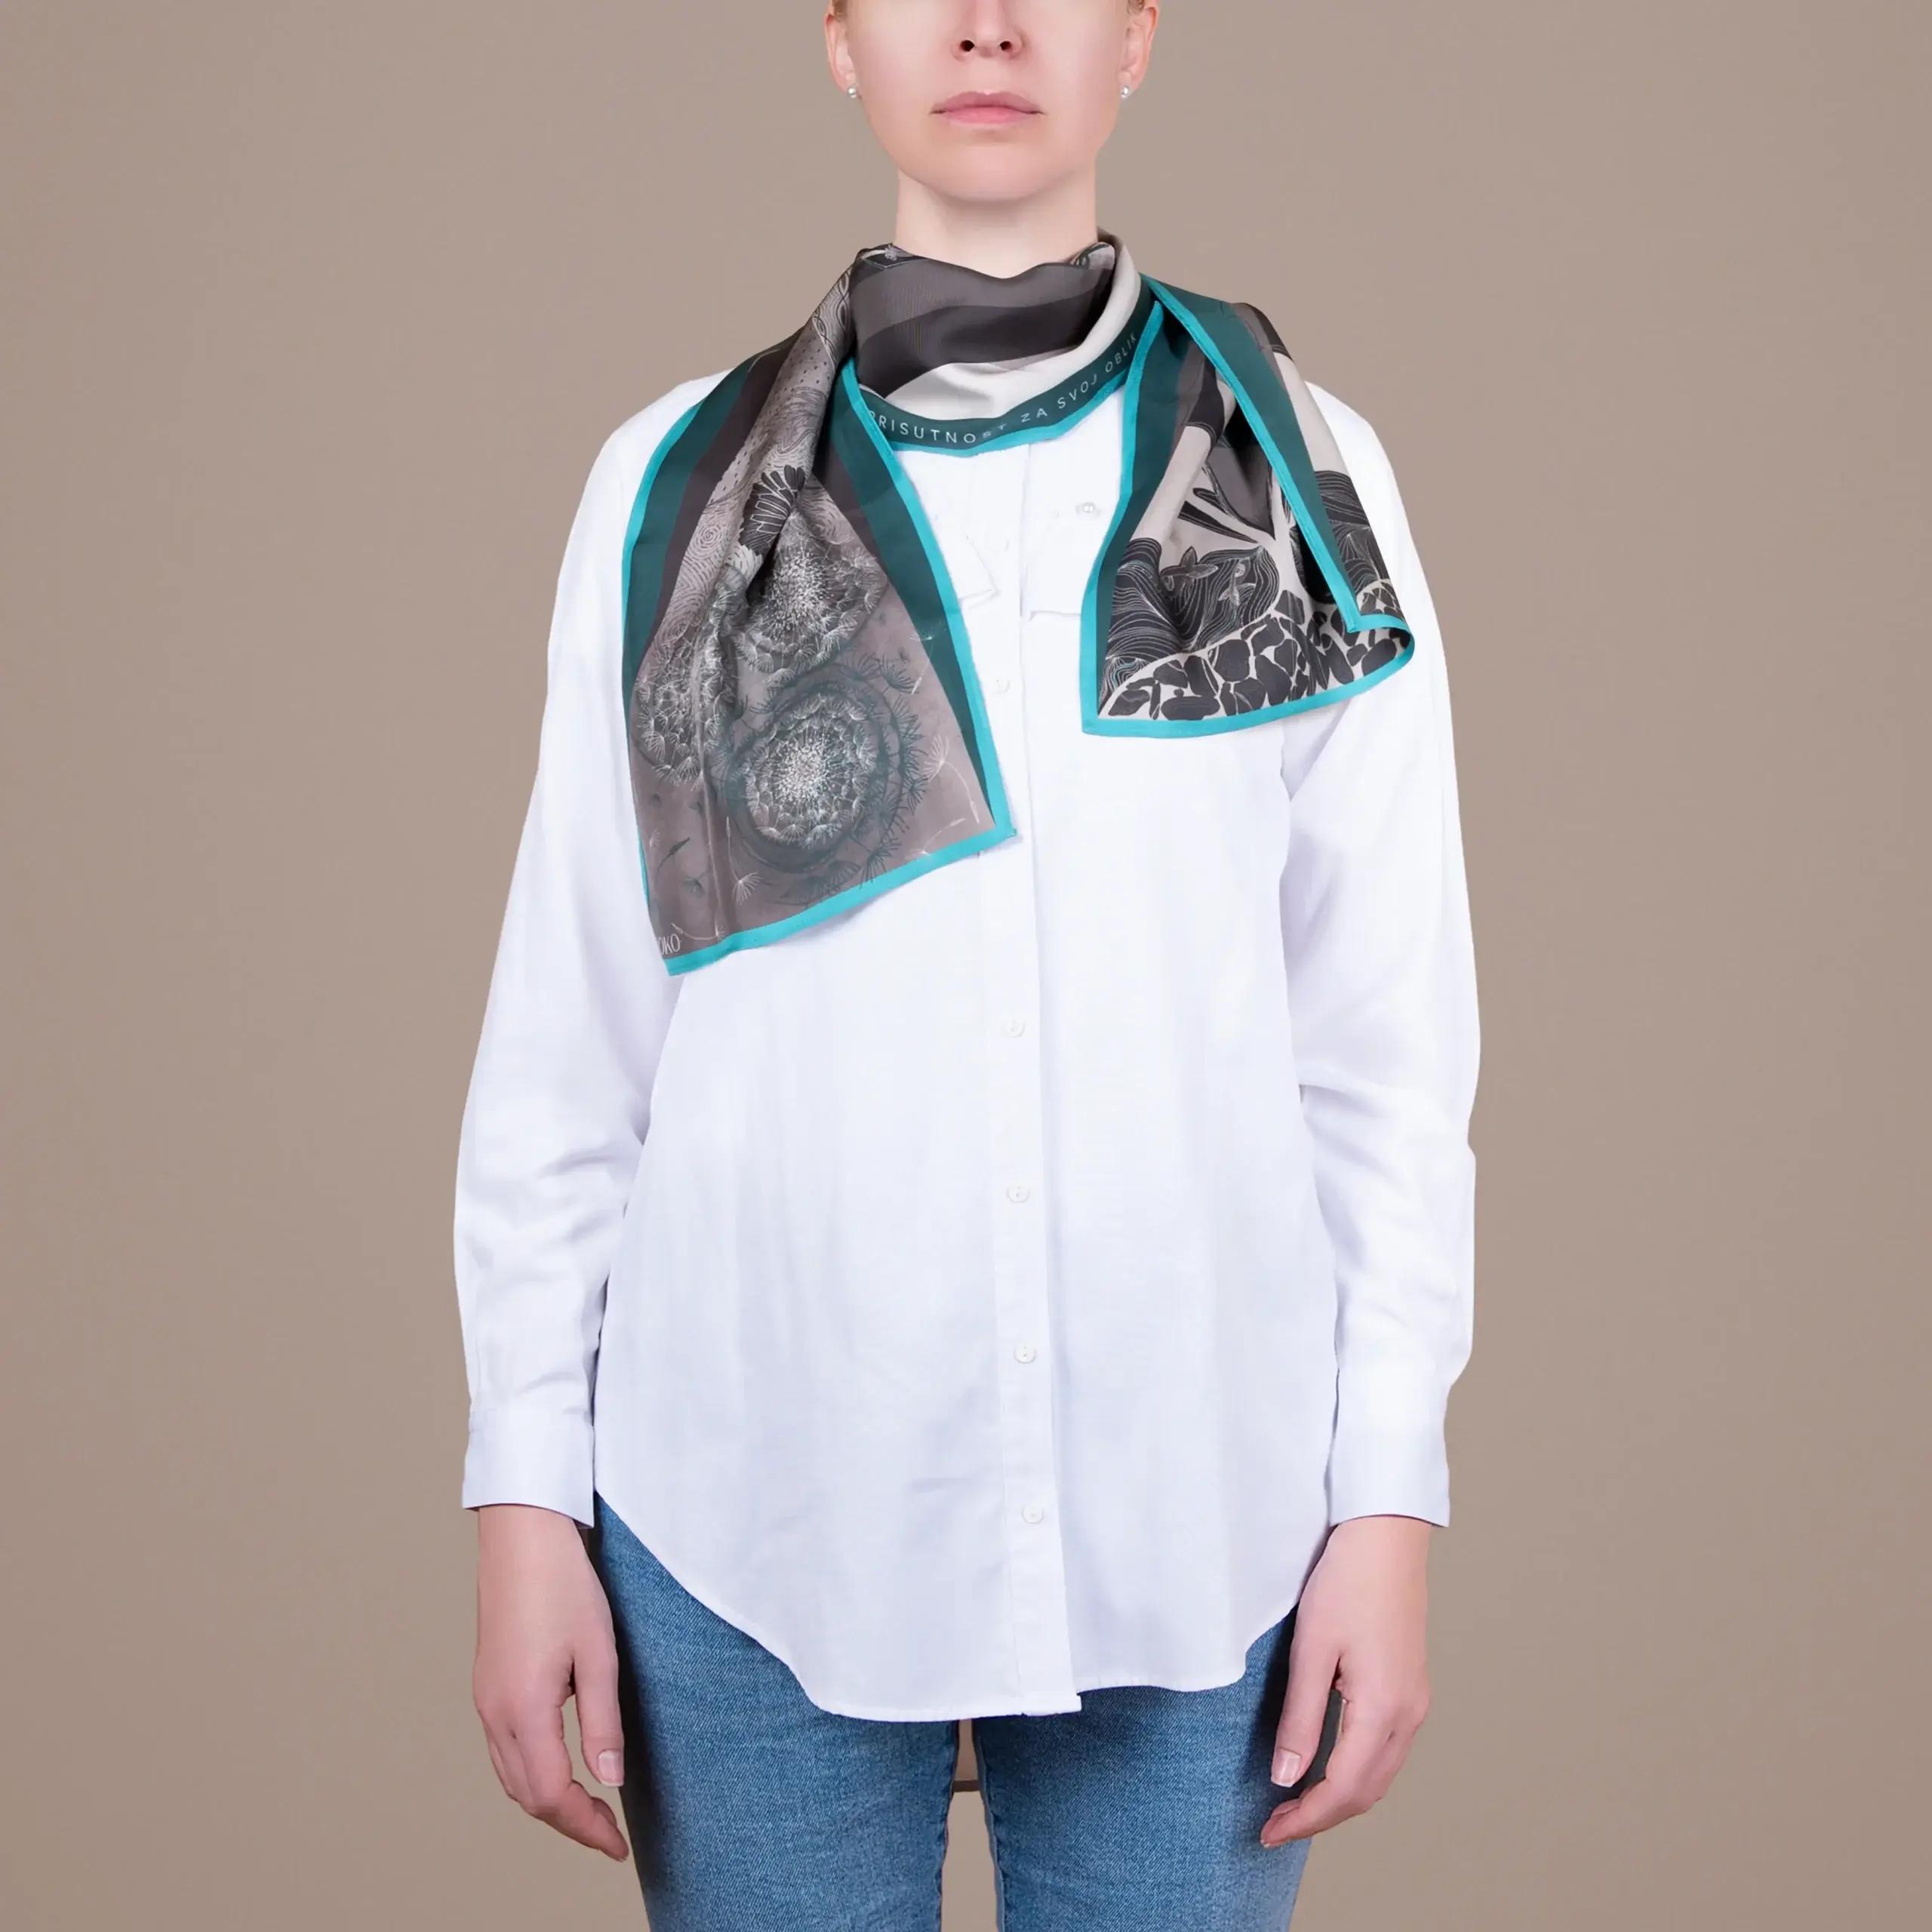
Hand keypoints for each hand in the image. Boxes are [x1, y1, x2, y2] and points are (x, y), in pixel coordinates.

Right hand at [472, 1503, 629, 1860]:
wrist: (522, 1536)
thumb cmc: (564, 1585)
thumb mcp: (598, 1653)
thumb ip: (603, 1723)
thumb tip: (611, 1780)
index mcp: (523, 1709)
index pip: (551, 1796)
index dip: (586, 1827)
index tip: (618, 1845)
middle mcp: (494, 1713)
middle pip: (527, 1796)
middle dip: (570, 1823)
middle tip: (611, 1834)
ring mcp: (485, 1700)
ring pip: (511, 1777)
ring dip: (549, 1802)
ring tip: (591, 1809)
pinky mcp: (486, 1686)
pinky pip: (504, 1751)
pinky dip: (532, 1774)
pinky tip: (560, 1769)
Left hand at [1259, 1514, 1431, 1846]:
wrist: (1385, 1536)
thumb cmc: (1347, 1582)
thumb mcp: (1312, 1650)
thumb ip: (1300, 1717)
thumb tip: (1286, 1777)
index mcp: (1384, 1708)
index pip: (1344, 1788)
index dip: (1306, 1818)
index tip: (1269, 1832)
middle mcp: (1408, 1713)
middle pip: (1367, 1792)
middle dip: (1322, 1816)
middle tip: (1276, 1825)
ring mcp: (1415, 1701)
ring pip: (1380, 1774)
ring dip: (1340, 1797)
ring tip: (1295, 1804)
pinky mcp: (1411, 1687)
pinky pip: (1386, 1750)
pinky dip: (1357, 1771)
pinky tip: (1326, 1766)